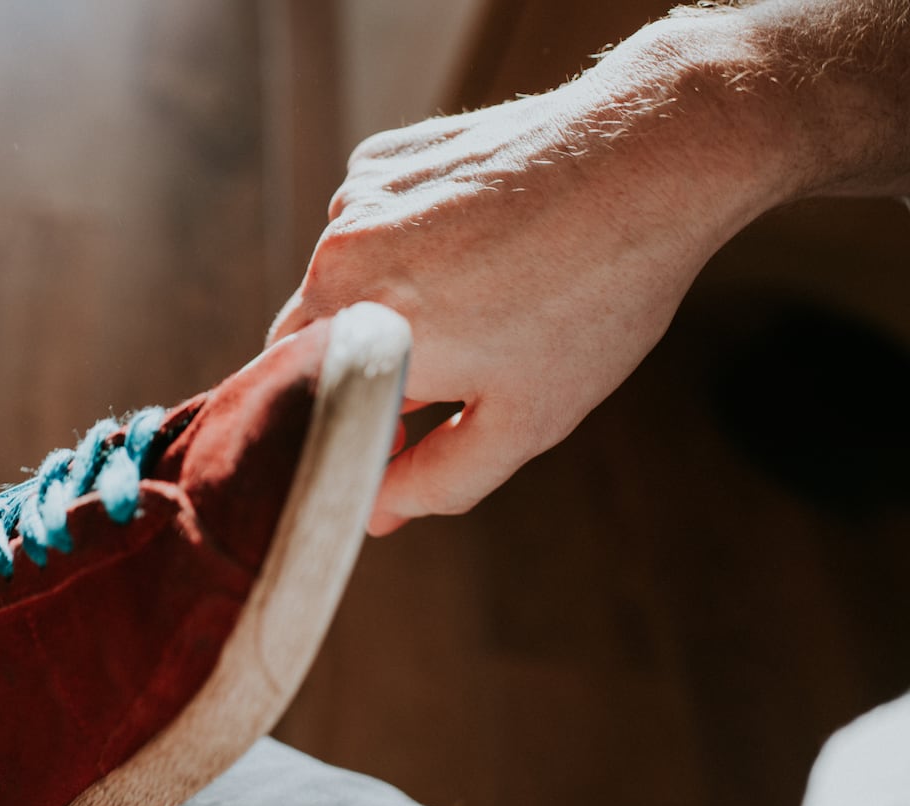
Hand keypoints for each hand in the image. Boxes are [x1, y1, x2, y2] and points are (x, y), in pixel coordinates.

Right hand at [270, 15, 797, 534]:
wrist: (648, 156)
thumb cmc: (592, 297)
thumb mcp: (523, 421)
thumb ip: (435, 481)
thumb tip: (375, 509)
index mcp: (352, 332)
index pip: (298, 408)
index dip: (346, 434)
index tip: (404, 444)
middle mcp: (333, 258)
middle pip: (311, 342)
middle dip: (363, 370)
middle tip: (452, 381)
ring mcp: (356, 196)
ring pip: (344, 279)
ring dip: (388, 303)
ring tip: (486, 298)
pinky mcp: (384, 155)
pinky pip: (371, 221)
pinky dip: (406, 242)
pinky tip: (480, 242)